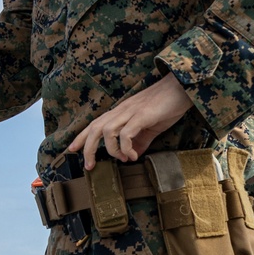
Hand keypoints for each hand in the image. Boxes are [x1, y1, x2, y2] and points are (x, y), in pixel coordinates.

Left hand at [68, 73, 191, 169]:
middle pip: (95, 128)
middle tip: (89, 166)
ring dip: (110, 150)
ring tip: (122, 159)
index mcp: (121, 112)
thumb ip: (139, 141)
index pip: (95, 124)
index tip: (71, 150)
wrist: (182, 88)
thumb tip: (131, 156)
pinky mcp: (142, 115)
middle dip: (87, 148)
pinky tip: (132, 155)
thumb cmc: (167, 105)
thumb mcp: (149, 127)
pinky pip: (126, 133)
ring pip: (106, 131)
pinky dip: (125, 147)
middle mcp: (121, 110)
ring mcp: (130, 112)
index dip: (81, 137)